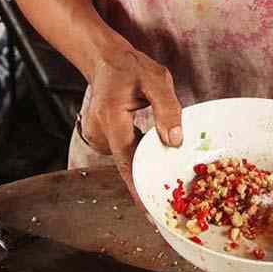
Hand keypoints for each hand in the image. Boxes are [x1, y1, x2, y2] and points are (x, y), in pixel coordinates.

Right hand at [81, 44, 182, 201]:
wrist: (105, 60)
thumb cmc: (132, 68)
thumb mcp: (157, 79)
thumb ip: (167, 108)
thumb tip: (174, 140)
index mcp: (112, 117)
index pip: (126, 160)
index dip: (138, 188)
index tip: (149, 211)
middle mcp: (100, 131)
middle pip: (126, 164)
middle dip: (146, 182)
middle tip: (169, 201)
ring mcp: (97, 136)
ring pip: (125, 160)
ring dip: (143, 165)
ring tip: (165, 174)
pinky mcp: (100, 138)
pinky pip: (122, 153)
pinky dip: (137, 157)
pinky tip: (152, 156)